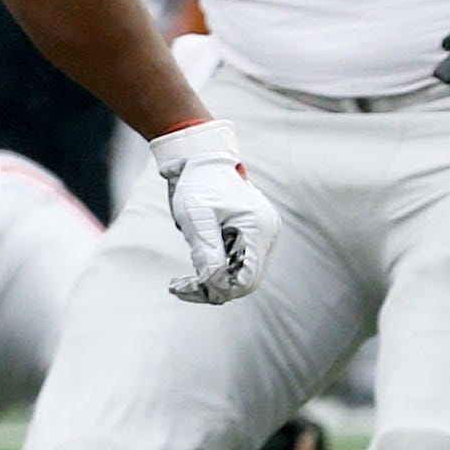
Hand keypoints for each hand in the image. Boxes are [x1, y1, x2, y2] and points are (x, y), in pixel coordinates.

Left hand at [152, 118, 275, 303]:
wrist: (203, 159)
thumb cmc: (198, 184)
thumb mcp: (196, 217)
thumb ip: (206, 251)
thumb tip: (212, 284)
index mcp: (259, 227)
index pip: (247, 279)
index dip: (219, 290)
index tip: (188, 287)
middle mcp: (269, 232)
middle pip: (246, 280)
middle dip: (214, 287)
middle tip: (180, 286)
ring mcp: (265, 232)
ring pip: (243, 273)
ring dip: (215, 280)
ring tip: (183, 279)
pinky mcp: (256, 232)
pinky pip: (241, 261)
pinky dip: (220, 268)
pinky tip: (197, 263)